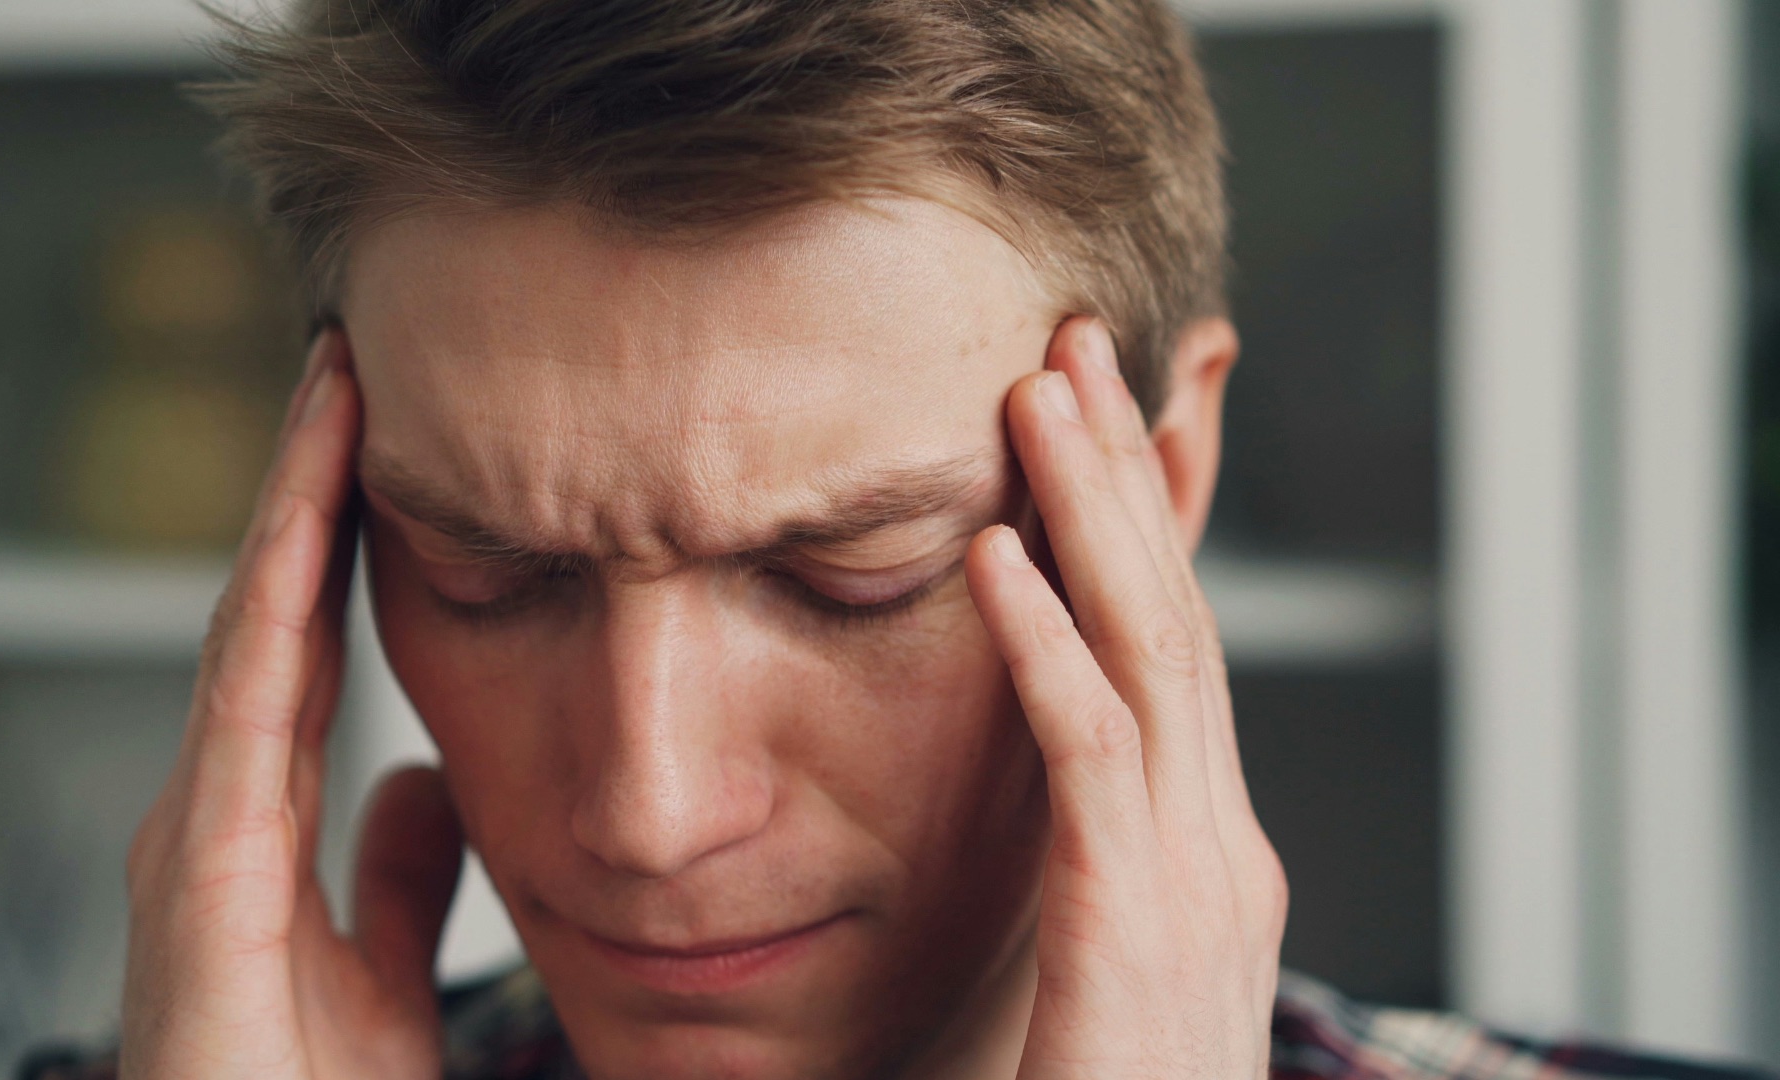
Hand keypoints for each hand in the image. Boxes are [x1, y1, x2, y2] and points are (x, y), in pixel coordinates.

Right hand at [120, 332, 465, 1078]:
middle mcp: (215, 813)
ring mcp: (196, 837)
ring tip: (336, 390)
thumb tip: (421, 786)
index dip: (337, 538)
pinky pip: (244, 712)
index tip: (388, 436)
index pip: (304, 646)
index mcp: (256, 828)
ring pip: (249, 631)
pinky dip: (271, 605)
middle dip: (310, 486)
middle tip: (355, 362)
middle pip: (269, 612)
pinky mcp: (199, 880)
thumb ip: (396, 880)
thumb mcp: (380, 977)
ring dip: (291, 506)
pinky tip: (303, 520)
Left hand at [966, 318, 1287, 1079]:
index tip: (1089, 413)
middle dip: (1125, 475)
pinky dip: (1042, 649)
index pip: (1175, 646)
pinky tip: (989, 560)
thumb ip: (1081, 857)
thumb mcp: (1100, 959)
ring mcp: (1195, 883)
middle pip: (1175, 617)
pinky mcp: (1134, 930)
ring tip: (1036, 395)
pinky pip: (1089, 761)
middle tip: (1070, 343)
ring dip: (1091, 516)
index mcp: (1202, 848)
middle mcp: (1220, 844)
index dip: (1139, 520)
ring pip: (1148, 655)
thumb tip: (1041, 769)